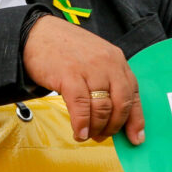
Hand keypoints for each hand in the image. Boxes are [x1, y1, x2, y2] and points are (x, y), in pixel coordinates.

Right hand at [22, 15, 143, 142]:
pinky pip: (81, 107)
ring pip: (102, 109)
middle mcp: (108, 64)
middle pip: (121, 105)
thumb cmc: (65, 49)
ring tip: (86, 135)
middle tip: (102, 136)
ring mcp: (90, 69)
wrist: (36, 33)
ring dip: (96, 128)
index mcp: (117, 60)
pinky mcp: (70, 76)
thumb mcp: (95, 59)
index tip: (135, 138)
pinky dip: (81, 124)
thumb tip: (113, 115)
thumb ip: (107, 80)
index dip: (136, 120)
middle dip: (113, 127)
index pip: (133, 94)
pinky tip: (78, 132)